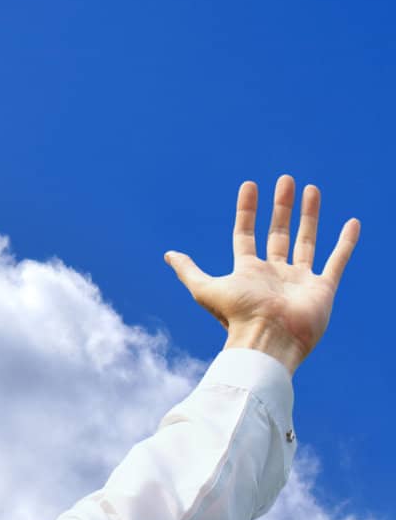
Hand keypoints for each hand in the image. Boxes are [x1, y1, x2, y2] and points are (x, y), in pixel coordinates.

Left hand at [165, 175, 359, 373]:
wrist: (268, 339)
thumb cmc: (237, 315)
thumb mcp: (205, 289)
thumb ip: (189, 271)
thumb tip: (168, 255)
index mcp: (249, 272)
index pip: (246, 234)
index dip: (247, 210)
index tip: (250, 185)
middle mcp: (275, 274)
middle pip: (279, 233)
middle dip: (282, 207)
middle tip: (286, 180)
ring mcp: (300, 280)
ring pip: (307, 240)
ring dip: (309, 215)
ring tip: (311, 188)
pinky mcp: (322, 288)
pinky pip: (337, 261)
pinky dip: (346, 243)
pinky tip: (351, 222)